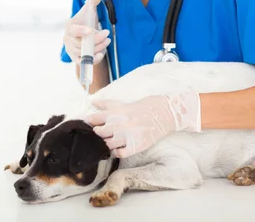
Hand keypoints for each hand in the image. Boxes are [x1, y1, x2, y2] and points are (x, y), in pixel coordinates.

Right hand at [63, 0, 110, 64]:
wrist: (84, 34)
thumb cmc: (86, 21)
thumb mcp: (89, 10)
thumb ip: (92, 2)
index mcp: (70, 27)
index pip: (73, 30)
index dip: (81, 31)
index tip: (92, 30)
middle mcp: (68, 39)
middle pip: (80, 43)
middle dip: (96, 39)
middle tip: (107, 34)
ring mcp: (71, 49)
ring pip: (84, 52)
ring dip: (97, 47)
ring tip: (107, 41)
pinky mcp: (75, 58)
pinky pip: (83, 61)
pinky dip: (92, 59)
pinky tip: (101, 54)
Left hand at [86, 90, 200, 157]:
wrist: (163, 113)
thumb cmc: (142, 107)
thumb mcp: (122, 103)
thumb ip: (106, 104)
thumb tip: (91, 101)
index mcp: (115, 112)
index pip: (94, 119)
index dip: (91, 122)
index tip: (92, 123)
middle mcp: (120, 124)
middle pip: (99, 133)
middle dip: (98, 133)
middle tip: (101, 133)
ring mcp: (128, 136)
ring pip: (108, 144)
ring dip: (106, 143)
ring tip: (110, 140)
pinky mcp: (136, 146)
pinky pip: (120, 153)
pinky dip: (116, 152)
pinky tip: (118, 148)